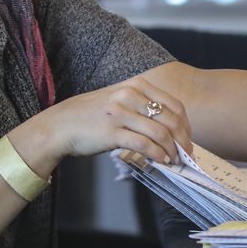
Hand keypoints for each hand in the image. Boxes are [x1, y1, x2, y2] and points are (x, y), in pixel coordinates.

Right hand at [33, 77, 192, 164]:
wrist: (59, 126)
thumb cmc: (92, 116)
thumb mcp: (121, 100)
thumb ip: (145, 108)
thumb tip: (174, 129)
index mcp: (136, 85)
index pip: (174, 105)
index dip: (186, 125)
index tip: (187, 139)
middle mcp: (130, 95)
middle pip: (171, 120)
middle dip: (182, 140)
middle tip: (185, 154)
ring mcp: (120, 113)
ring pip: (160, 133)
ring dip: (171, 150)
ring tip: (174, 161)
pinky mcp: (112, 132)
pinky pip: (144, 145)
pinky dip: (157, 155)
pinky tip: (161, 161)